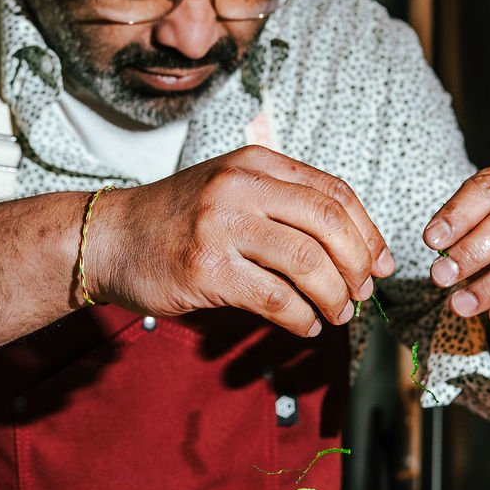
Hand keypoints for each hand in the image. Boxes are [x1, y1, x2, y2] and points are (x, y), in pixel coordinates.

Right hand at [85, 146, 394, 336]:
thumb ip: (284, 204)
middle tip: (362, 292)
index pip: (334, 191)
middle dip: (357, 265)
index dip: (368, 231)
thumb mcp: (231, 189)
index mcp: (255, 164)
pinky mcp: (206, 270)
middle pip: (329, 223)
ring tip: (337, 313)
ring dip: (335, 296)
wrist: (108, 238)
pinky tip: (305, 325)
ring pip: (308, 263)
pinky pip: (275, 299)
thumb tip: (354, 246)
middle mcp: (240, 187)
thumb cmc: (176, 220)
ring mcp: (221, 227)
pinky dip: (301, 318)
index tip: (381, 263)